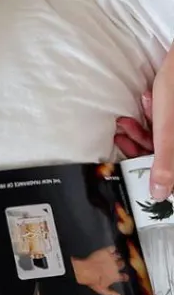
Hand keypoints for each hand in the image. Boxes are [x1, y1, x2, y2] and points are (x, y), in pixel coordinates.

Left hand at [71, 246, 127, 294]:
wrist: (85, 271)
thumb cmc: (93, 282)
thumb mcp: (104, 291)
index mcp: (116, 277)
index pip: (124, 277)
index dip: (125, 277)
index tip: (124, 277)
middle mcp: (115, 267)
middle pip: (122, 264)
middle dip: (121, 265)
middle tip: (117, 265)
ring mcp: (111, 258)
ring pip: (118, 256)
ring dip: (117, 256)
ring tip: (115, 257)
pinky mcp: (106, 251)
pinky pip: (113, 248)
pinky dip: (112, 249)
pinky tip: (111, 250)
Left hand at [115, 46, 173, 199]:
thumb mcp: (168, 132)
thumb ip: (165, 164)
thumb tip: (160, 195)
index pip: (170, 173)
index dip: (151, 170)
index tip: (129, 161)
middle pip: (165, 154)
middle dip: (142, 142)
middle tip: (124, 129)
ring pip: (163, 138)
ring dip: (146, 126)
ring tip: (136, 111)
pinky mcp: (173, 117)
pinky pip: (166, 124)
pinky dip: (154, 114)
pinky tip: (149, 99)